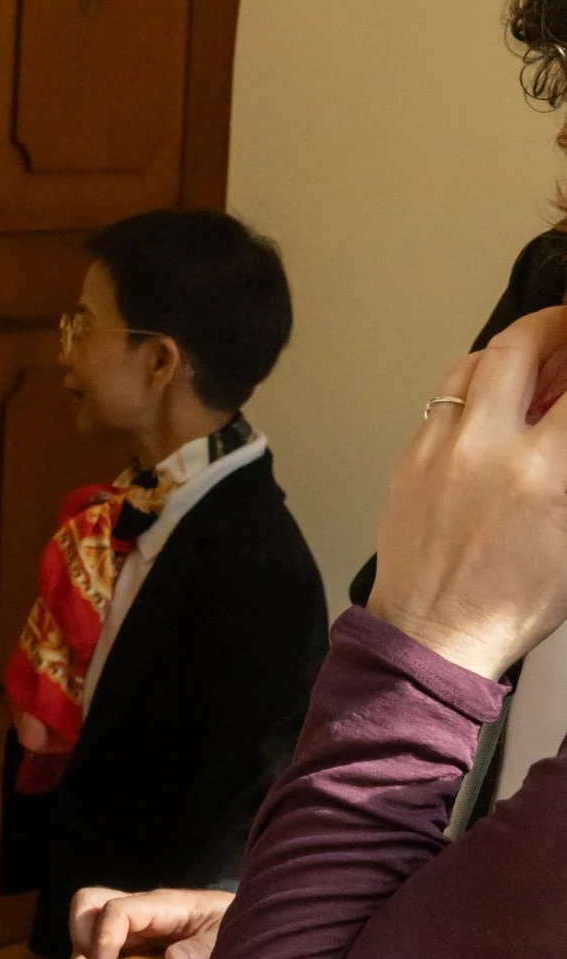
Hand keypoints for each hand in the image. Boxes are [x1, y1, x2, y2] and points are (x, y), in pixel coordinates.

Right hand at [67, 886, 233, 958]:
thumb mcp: (228, 935)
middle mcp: (140, 911)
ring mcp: (134, 925)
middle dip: (80, 935)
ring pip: (89, 922)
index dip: (102, 938)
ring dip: (84, 951)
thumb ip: (205, 948)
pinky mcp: (134, 941)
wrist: (248, 922)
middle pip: (89, 903)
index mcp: (162, 906)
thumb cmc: (234, 924)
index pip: (116, 910)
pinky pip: (102, 943)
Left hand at [368, 305, 566, 677]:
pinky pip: (441, 401)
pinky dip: (473, 387)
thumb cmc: (515, 601)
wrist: (434, 634)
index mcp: (545, 472)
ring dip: (509, 349)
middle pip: (518, 346)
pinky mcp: (407, 459)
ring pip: (471, 364)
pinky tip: (494, 399)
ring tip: (537, 353)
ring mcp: (438, 449)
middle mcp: (485, 449)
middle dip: (554, 324)